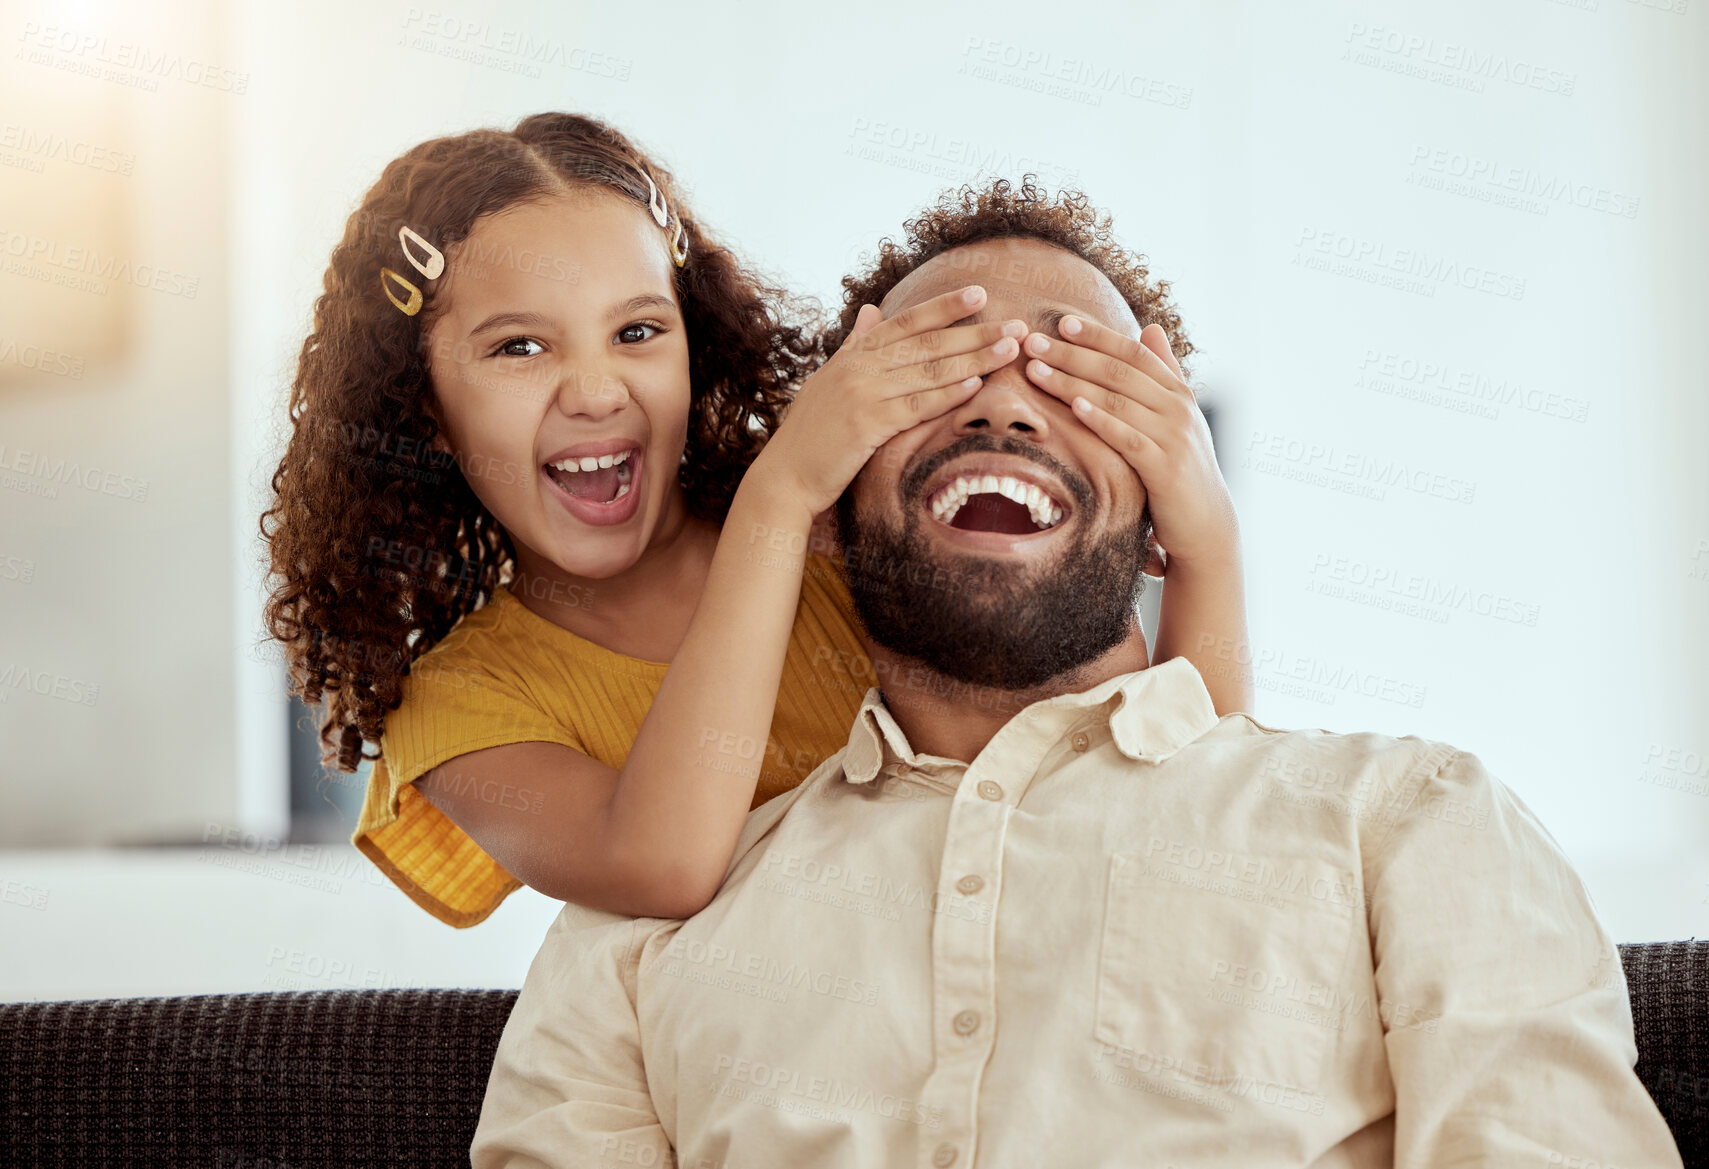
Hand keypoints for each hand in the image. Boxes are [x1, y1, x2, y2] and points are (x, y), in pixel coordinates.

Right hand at [756, 286, 1027, 520]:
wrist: (785, 476)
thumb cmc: (812, 434)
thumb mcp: (830, 380)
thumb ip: (854, 345)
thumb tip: (871, 309)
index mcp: (853, 355)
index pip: (905, 322)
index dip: (943, 306)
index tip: (979, 293)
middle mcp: (858, 367)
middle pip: (927, 343)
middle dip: (975, 331)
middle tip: (1015, 325)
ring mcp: (862, 394)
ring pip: (928, 371)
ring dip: (974, 358)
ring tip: (1009, 349)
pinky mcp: (866, 424)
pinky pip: (916, 405)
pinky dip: (949, 394)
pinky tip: (977, 385)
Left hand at [1021, 315, 1237, 569]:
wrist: (1206, 524)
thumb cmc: (1180, 469)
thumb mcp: (1175, 417)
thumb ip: (1164, 373)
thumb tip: (1150, 327)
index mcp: (1177, 392)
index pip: (1133, 353)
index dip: (1097, 336)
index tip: (1062, 322)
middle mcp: (1178, 408)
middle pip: (1118, 371)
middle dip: (1072, 354)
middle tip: (1033, 341)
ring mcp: (1174, 437)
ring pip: (1117, 400)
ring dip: (1072, 382)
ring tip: (1036, 370)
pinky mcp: (1165, 469)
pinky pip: (1128, 438)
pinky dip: (1101, 420)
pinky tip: (1075, 407)